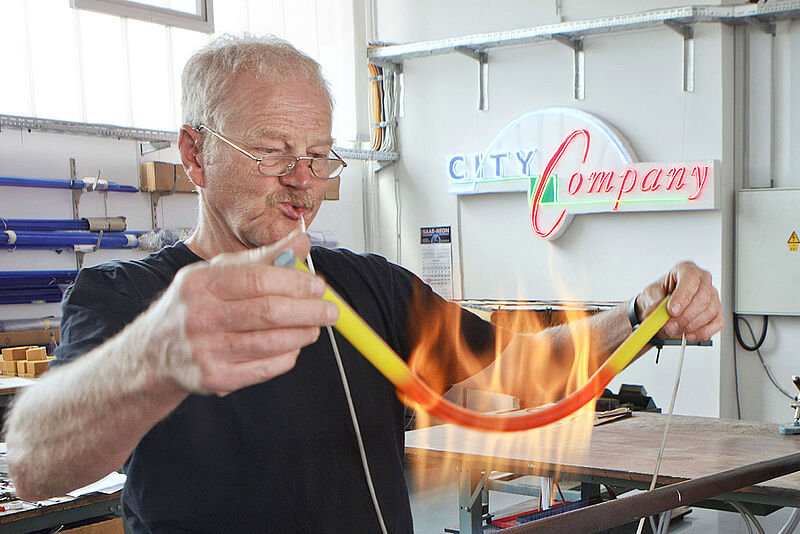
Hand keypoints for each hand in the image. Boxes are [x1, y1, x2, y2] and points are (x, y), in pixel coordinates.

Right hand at [144, 231, 337, 394]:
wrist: (154, 353)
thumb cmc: (196, 305)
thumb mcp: (219, 273)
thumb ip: (263, 258)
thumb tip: (301, 242)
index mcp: (201, 283)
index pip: (258, 279)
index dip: (295, 282)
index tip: (319, 285)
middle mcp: (200, 316)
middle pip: (269, 312)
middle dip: (309, 311)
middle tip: (330, 310)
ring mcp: (205, 350)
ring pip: (271, 343)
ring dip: (303, 334)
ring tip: (315, 327)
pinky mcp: (215, 378)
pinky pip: (265, 368)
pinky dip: (287, 356)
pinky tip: (292, 346)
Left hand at [635, 261, 722, 342]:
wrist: (660, 306)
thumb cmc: (658, 295)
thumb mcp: (650, 295)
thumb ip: (653, 302)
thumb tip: (653, 313)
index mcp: (686, 269)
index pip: (690, 278)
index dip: (683, 296)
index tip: (672, 311)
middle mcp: (702, 281)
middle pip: (703, 297)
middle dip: (685, 316)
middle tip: (670, 326)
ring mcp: (712, 296)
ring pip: (710, 312)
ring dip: (691, 325)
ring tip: (674, 330)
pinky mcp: (716, 312)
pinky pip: (717, 323)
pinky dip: (702, 332)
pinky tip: (688, 335)